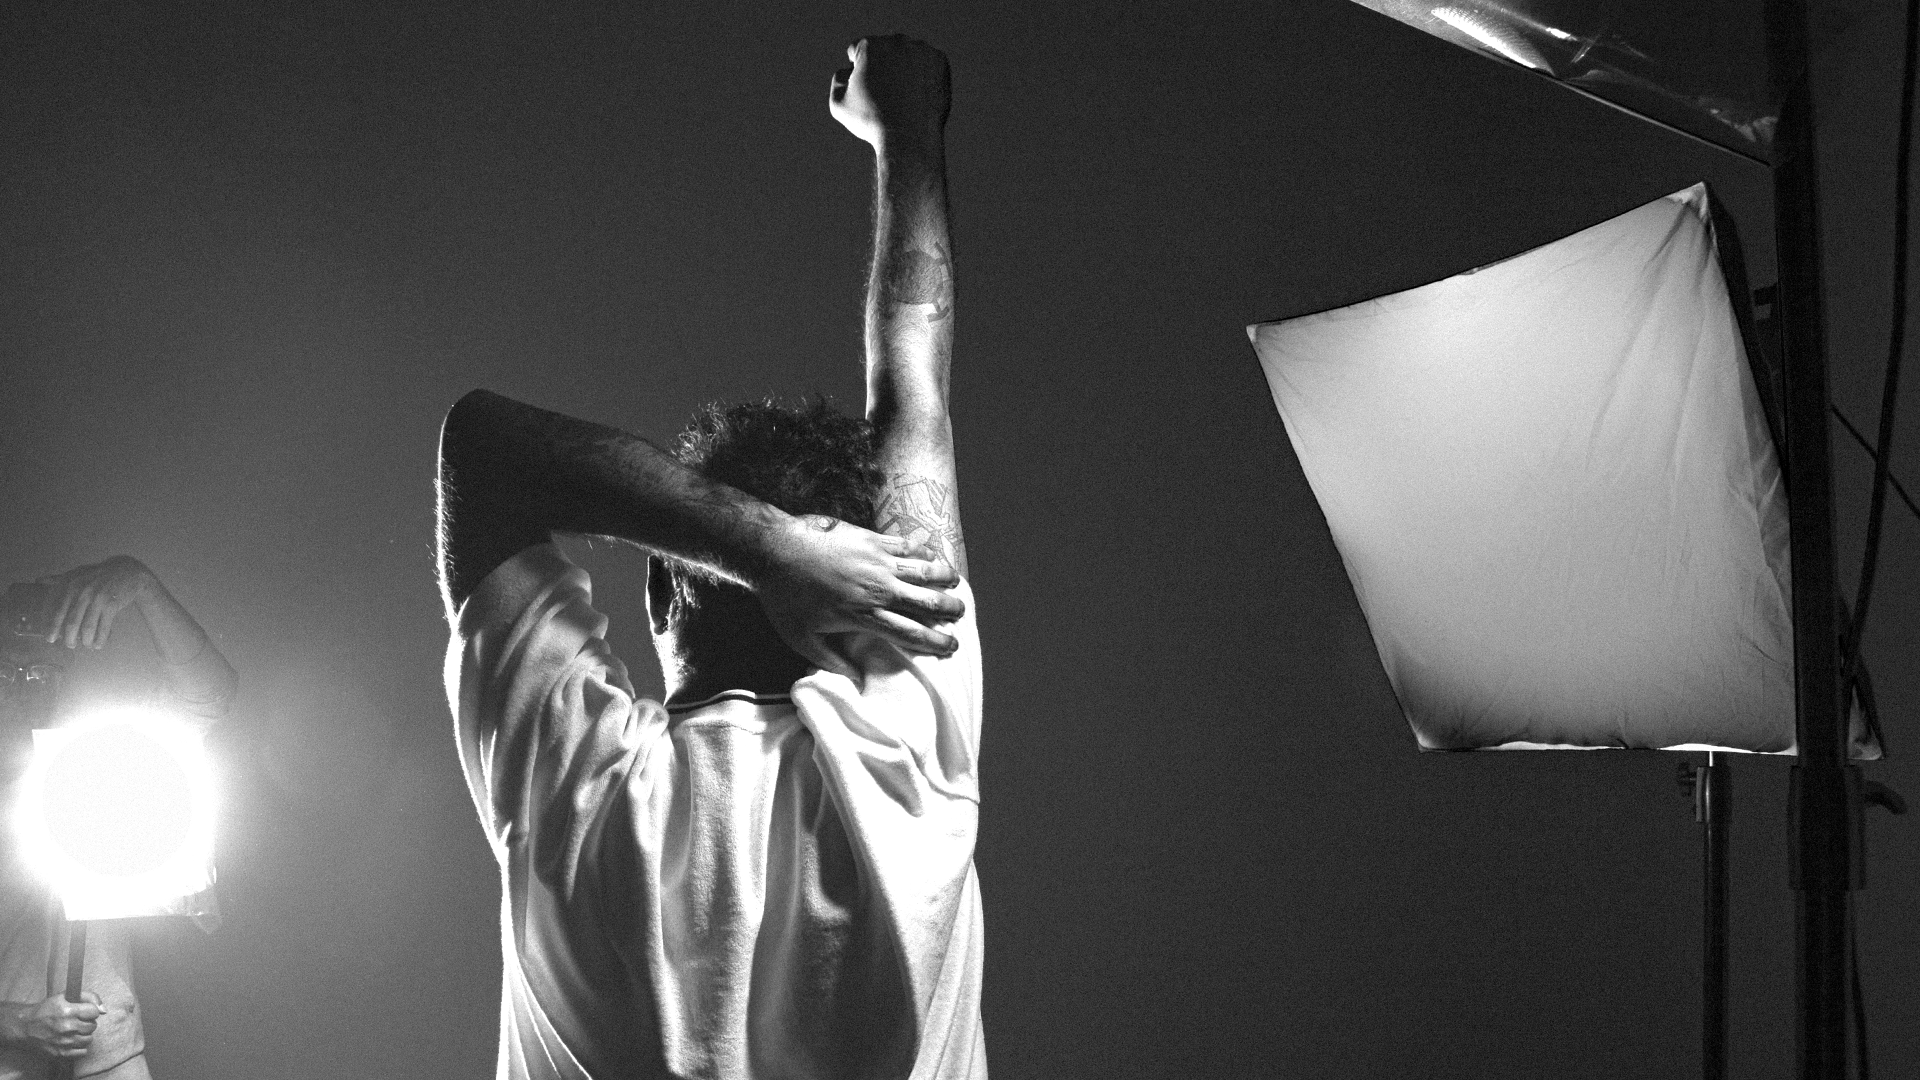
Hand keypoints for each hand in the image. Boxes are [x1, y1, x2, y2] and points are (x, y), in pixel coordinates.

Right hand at [14, 992, 102, 1058]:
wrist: (26, 1026)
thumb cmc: (47, 1009)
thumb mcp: (65, 996)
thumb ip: (89, 997)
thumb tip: (104, 1010)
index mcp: (68, 1011)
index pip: (95, 1012)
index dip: (90, 1011)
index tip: (83, 1011)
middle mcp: (66, 1027)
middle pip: (93, 1026)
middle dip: (87, 1022)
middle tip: (77, 1021)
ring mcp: (64, 1041)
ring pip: (89, 1039)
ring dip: (84, 1034)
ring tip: (75, 1030)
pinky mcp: (61, 1052)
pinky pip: (82, 1051)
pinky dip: (80, 1046)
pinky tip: (72, 1040)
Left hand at [40, 556, 153, 649]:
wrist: (127, 571)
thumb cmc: (99, 575)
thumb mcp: (78, 574)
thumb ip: (58, 578)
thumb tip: (38, 580)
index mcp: (70, 585)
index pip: (58, 611)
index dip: (53, 627)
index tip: (50, 639)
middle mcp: (82, 592)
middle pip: (72, 623)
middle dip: (69, 638)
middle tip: (69, 645)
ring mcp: (98, 598)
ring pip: (87, 628)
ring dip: (86, 641)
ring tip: (86, 645)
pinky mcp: (112, 605)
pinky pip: (103, 627)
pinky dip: (100, 639)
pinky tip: (98, 645)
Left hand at [752, 514, 962, 677]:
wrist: (774, 551)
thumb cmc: (784, 598)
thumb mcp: (802, 640)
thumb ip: (831, 662)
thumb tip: (856, 681)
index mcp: (864, 615)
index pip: (910, 632)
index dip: (935, 642)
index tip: (951, 647)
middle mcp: (877, 588)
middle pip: (926, 601)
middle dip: (949, 610)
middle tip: (960, 616)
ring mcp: (877, 561)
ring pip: (923, 569)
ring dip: (944, 578)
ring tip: (956, 584)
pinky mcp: (871, 539)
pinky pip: (907, 544)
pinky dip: (924, 551)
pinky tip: (933, 555)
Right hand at [830, 35, 949, 149]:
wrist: (909, 136)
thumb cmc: (872, 122)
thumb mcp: (839, 104)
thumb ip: (838, 80)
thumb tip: (848, 70)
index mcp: (869, 46)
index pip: (857, 51)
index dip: (857, 71)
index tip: (865, 91)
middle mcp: (896, 41)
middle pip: (883, 50)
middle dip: (882, 67)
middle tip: (885, 94)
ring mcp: (920, 49)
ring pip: (906, 55)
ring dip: (903, 69)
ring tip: (902, 97)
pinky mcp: (939, 61)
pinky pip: (926, 64)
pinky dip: (922, 76)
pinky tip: (918, 95)